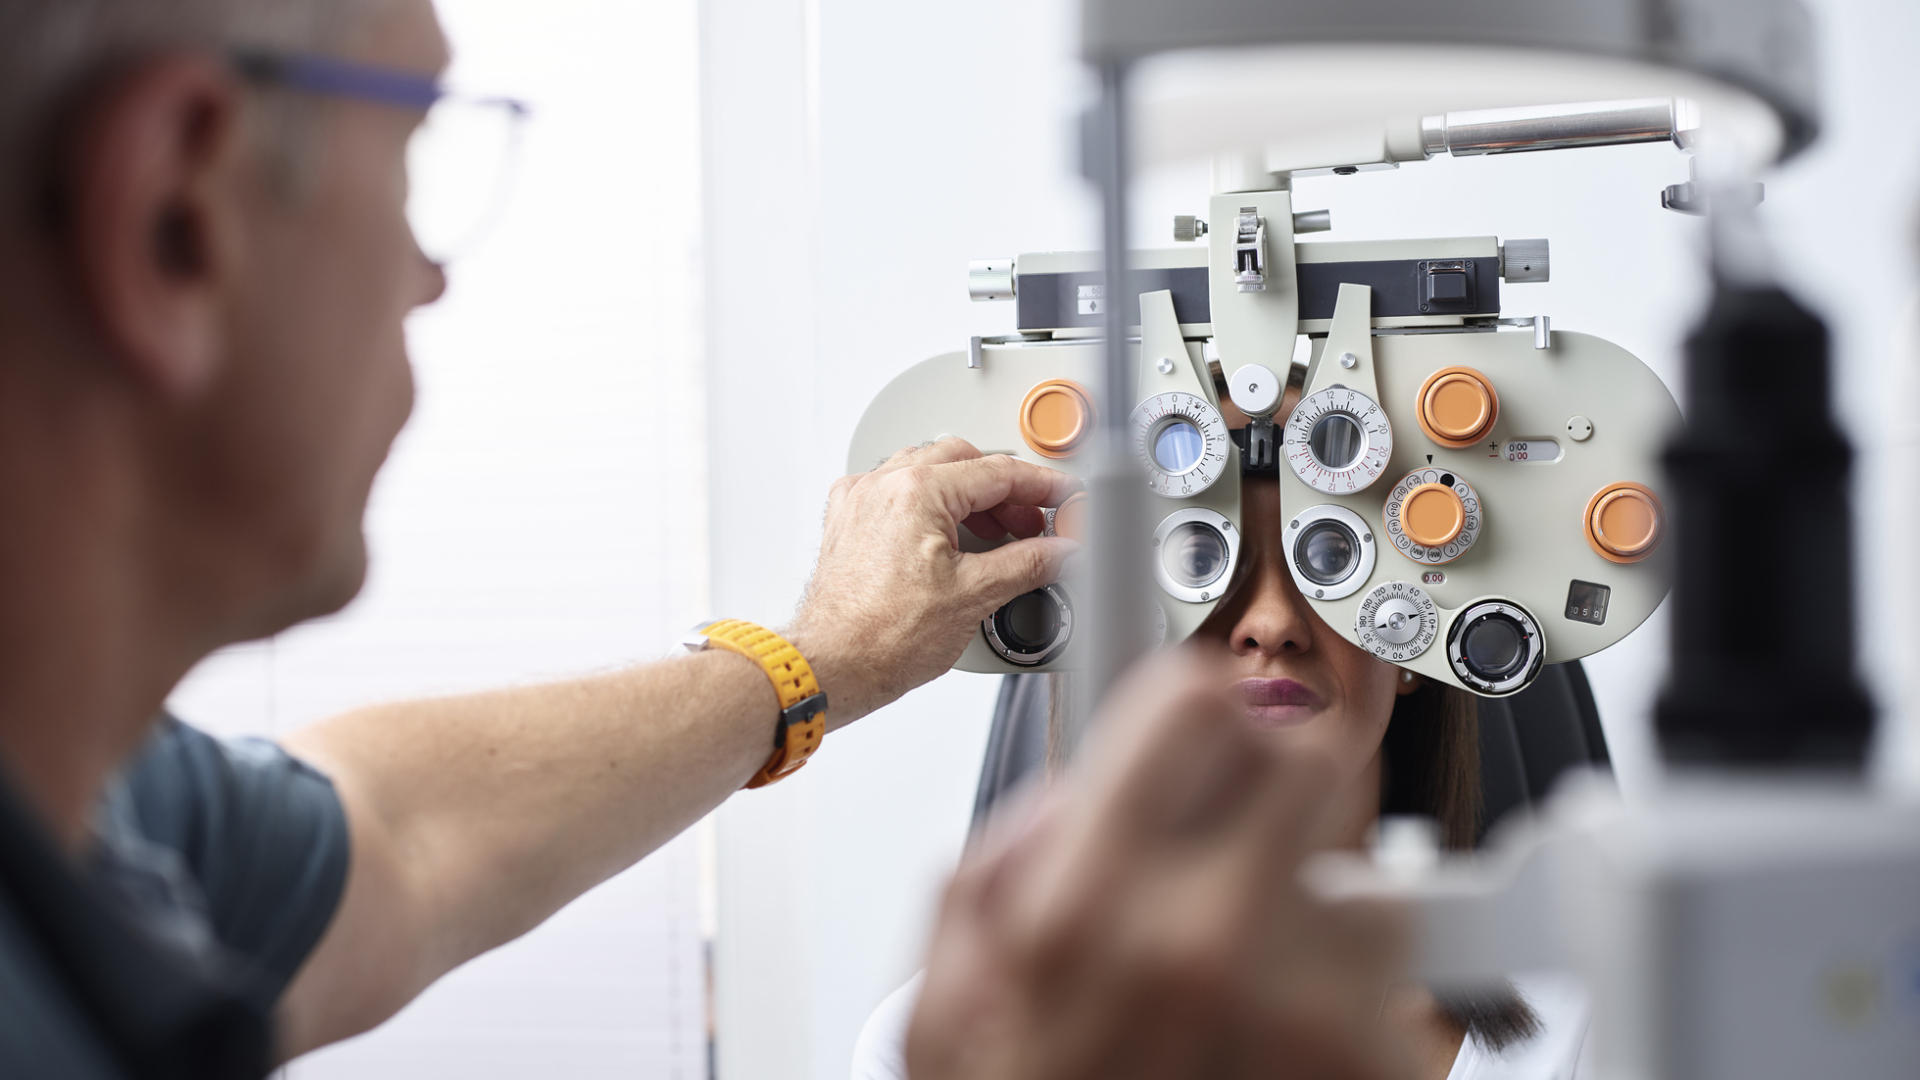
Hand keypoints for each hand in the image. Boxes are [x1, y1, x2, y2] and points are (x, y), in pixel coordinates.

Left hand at [788, 438, 1078, 722]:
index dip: (1042, 485)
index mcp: (916, 491)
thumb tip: (1062, 550)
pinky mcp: (848, 522)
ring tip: (994, 533)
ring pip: (928, 471)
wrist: (834, 667)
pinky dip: (929, 504)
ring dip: (967, 495)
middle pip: (963, 461)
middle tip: (1032, 522)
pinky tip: (946, 535)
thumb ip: (1029, 564)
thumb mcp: (975, 596)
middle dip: (1004, 490)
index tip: (1064, 496)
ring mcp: (860, 501)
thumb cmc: (883, 638)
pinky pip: (896, 492)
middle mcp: (882, 485)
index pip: (998, 471)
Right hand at [907, 649, 1412, 1079]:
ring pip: (1363, 865)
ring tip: (1253, 974)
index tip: (1200, 724)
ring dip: (1315, 901)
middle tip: (1232, 852)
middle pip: (1304, 757)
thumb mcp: (944, 1015)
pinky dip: (1359, 983)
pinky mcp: (1377, 1064)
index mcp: (1079, 913)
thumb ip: (988, 876)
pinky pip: (1402, 960)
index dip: (1188, 713)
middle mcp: (1202, 943)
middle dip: (1266, 796)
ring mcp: (1305, 1010)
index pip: (1190, 703)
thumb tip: (1066, 798)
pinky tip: (1290, 1032)